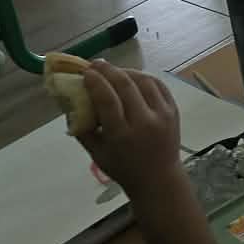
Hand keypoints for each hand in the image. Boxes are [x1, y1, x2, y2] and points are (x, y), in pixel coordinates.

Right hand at [73, 61, 184, 198]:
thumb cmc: (123, 168)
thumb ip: (83, 129)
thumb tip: (69, 104)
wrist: (159, 179)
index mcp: (122, 135)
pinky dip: (144, 77)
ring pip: (144, 81)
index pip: (108, 100)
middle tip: (96, 64)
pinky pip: (159, 85)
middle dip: (109, 70)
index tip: (86, 72)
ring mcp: (162, 115)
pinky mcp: (174, 111)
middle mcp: (144, 122)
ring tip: (113, 70)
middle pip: (126, 86)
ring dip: (126, 71)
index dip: (96, 82)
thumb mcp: (97, 154)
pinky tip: (133, 76)